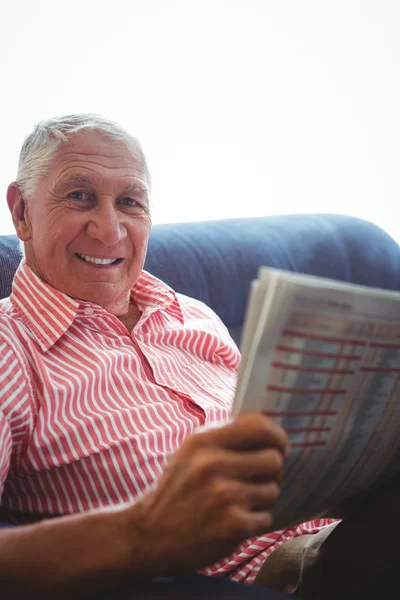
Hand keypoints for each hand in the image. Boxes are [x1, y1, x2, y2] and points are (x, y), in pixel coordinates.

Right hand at [124, 413, 288, 575]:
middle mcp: (212, 465)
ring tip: (238, 503)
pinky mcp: (232, 526)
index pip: (259, 426)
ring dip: (261, 498)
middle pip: (273, 459)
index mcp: (203, 442)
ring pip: (272, 490)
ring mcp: (223, 496)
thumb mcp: (189, 453)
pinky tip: (233, 521)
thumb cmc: (174, 492)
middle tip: (257, 479)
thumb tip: (268, 430)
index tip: (279, 446)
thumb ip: (223, 439)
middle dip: (270, 471)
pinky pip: (266, 518)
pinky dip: (254, 522)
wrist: (147, 536)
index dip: (277, 435)